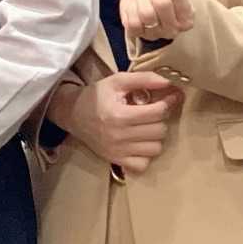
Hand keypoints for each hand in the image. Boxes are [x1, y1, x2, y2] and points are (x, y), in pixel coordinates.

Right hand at [52, 72, 181, 172]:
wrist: (73, 114)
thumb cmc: (96, 95)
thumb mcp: (117, 81)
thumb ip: (144, 79)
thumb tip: (169, 83)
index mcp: (119, 114)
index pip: (157, 113)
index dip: (167, 103)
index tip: (169, 97)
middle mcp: (119, 136)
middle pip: (159, 131)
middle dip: (161, 119)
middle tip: (154, 112)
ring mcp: (118, 151)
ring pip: (155, 148)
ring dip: (156, 136)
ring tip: (147, 126)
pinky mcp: (116, 160)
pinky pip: (144, 164)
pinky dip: (146, 154)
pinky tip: (140, 142)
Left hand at [120, 0, 203, 45]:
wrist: (136, 1)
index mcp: (187, 15)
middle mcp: (175, 29)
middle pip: (162, 4)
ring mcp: (157, 34)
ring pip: (146, 13)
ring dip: (140, 1)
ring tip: (143, 0)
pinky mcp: (139, 36)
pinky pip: (133, 22)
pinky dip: (130, 11)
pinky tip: (134, 9)